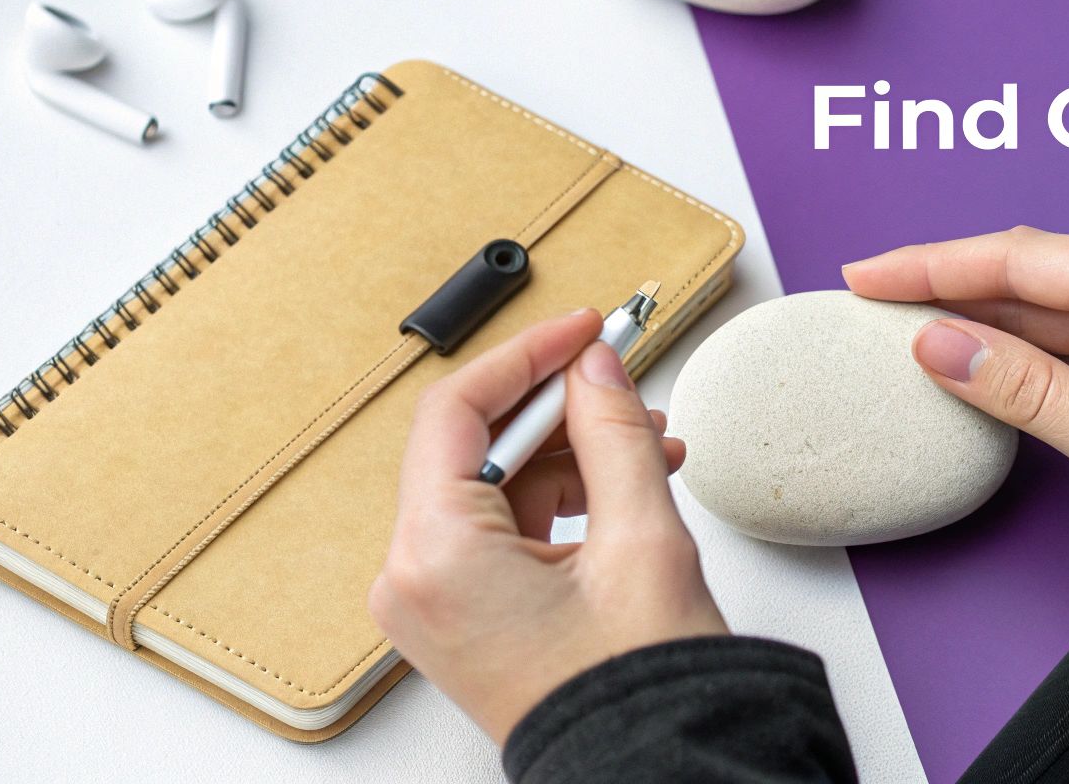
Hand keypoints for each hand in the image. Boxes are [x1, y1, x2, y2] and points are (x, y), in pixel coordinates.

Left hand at [369, 309, 727, 742]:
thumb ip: (613, 432)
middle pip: (472, 445)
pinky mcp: (459, 616)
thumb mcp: (641, 539)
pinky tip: (622, 486)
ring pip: (491, 483)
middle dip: (557, 408)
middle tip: (619, 376)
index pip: (458, 411)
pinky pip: (497, 527)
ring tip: (647, 445)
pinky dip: (557, 498)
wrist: (654, 772)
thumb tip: (594, 367)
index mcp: (436, 556)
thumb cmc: (637, 694)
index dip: (527, 355)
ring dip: (568, 453)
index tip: (582, 328)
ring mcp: (432, 602)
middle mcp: (413, 579)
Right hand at [843, 227, 1068, 577]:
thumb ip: (1027, 393)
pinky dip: (1028, 349)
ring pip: (1056, 306)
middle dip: (951, 284)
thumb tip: (939, 345)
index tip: (867, 276)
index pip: (1024, 260)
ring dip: (984, 317)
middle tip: (870, 301)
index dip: (935, 265)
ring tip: (906, 327)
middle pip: (1036, 273)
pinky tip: (979, 359)